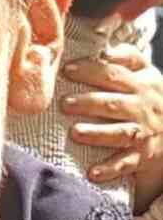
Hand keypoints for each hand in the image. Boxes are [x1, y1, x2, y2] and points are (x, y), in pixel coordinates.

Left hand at [60, 44, 162, 197]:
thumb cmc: (154, 98)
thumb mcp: (148, 74)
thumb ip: (127, 57)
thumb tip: (105, 46)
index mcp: (143, 84)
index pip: (114, 74)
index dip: (90, 70)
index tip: (67, 70)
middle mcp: (144, 108)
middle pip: (114, 103)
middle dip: (89, 103)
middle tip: (64, 103)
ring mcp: (143, 133)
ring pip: (120, 133)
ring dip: (97, 134)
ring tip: (76, 133)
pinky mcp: (143, 157)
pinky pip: (125, 164)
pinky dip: (109, 169)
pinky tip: (92, 173)